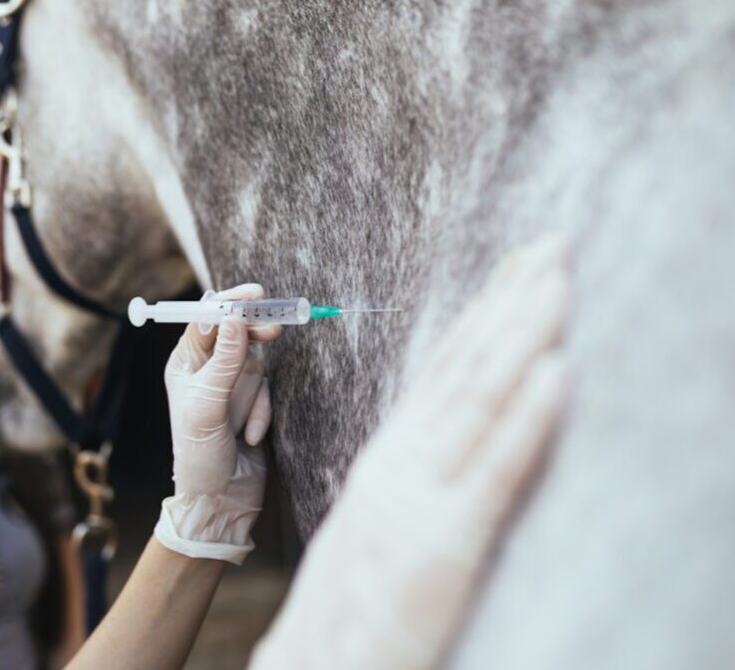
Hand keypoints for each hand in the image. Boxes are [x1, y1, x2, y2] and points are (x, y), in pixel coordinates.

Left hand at [154, 284, 281, 563]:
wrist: (220, 500)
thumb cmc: (200, 456)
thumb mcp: (208, 407)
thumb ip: (224, 361)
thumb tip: (234, 319)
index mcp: (184, 364)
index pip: (206, 320)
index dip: (229, 304)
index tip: (254, 296)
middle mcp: (206, 370)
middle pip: (235, 332)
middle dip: (254, 333)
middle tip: (276, 326)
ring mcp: (231, 385)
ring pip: (256, 364)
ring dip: (255, 396)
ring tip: (245, 426)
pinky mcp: (253, 402)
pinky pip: (267, 391)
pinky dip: (262, 413)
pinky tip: (249, 438)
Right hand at [252, 236, 572, 668]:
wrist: (316, 662)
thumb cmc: (353, 600)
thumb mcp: (381, 517)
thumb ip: (415, 471)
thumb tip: (453, 431)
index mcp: (392, 456)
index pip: (444, 370)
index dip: (485, 314)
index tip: (519, 269)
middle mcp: (402, 463)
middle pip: (465, 369)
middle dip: (511, 302)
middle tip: (552, 245)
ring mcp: (420, 499)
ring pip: (479, 401)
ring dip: (523, 335)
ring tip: (558, 281)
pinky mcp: (445, 546)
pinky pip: (493, 472)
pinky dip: (526, 419)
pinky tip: (557, 372)